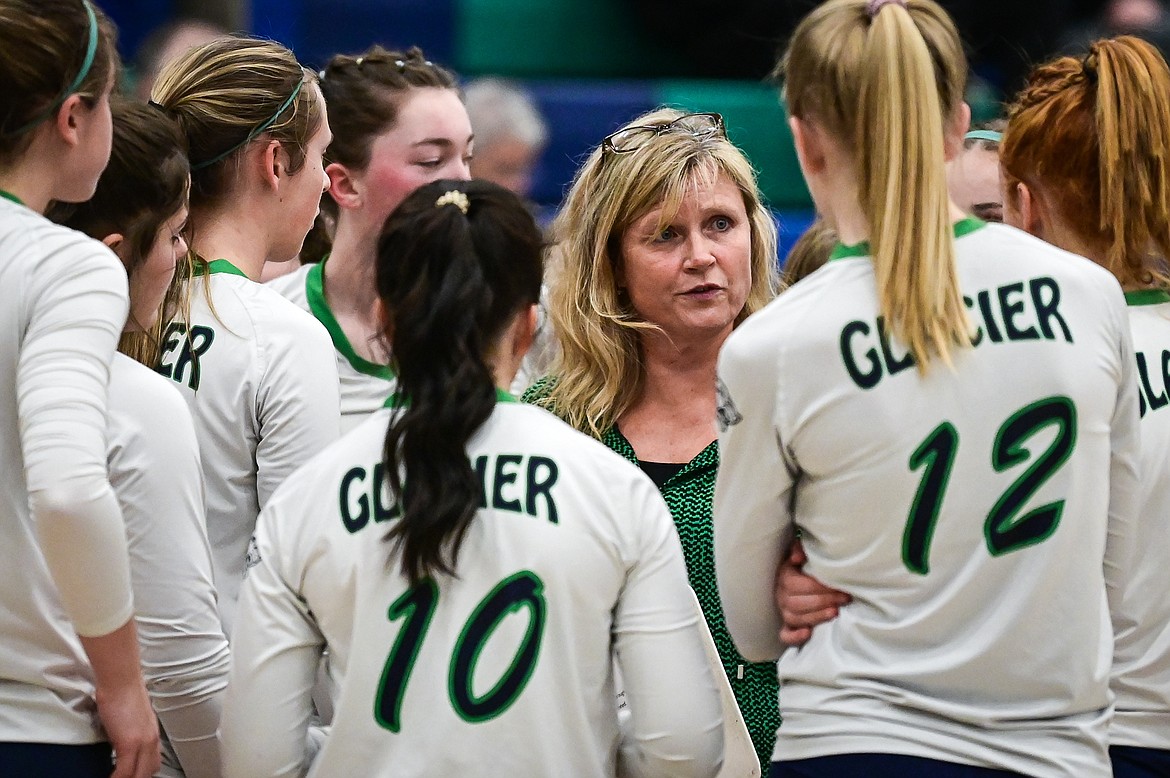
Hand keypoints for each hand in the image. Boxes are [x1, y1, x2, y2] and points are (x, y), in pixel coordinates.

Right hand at [80, 620, 159, 777]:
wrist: (121, 680)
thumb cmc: (124, 691)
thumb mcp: (134, 715)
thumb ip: (132, 730)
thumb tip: (122, 738)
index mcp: (152, 733)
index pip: (154, 762)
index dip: (144, 773)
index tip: (134, 775)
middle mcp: (151, 740)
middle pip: (149, 771)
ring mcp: (142, 743)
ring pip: (139, 775)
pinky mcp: (129, 744)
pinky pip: (124, 773)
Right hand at [774, 539, 849, 646]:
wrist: (796, 576)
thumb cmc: (803, 564)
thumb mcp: (800, 552)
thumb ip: (799, 549)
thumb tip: (797, 557)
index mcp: (784, 577)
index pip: (799, 585)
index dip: (820, 587)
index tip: (839, 587)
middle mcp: (781, 595)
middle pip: (798, 603)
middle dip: (824, 601)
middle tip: (844, 599)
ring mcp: (783, 611)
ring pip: (795, 618)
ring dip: (816, 617)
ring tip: (835, 612)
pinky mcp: (787, 625)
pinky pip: (785, 635)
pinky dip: (794, 636)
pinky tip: (808, 633)